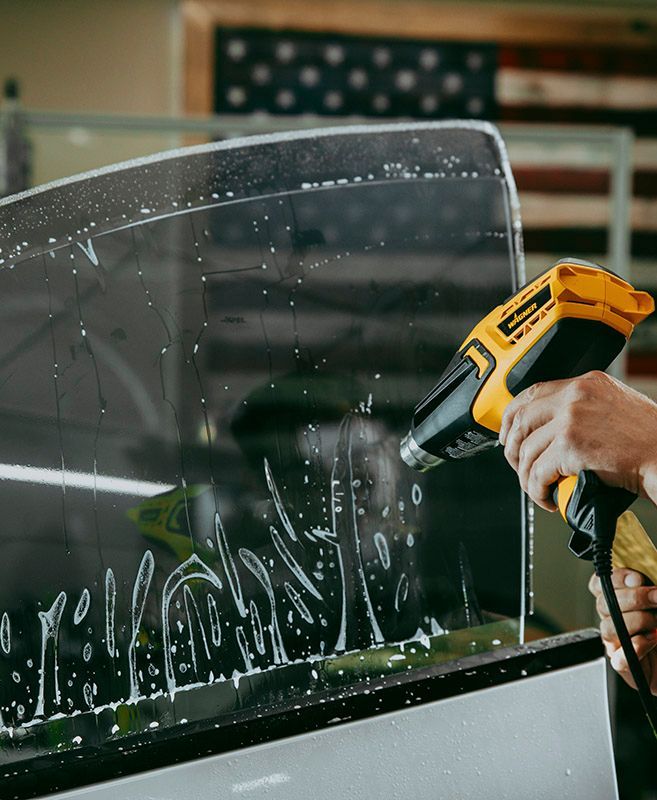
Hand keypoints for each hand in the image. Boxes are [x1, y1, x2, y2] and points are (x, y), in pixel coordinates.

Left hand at [498, 371, 656, 510]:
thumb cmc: (651, 440)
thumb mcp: (615, 407)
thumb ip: (584, 409)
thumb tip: (553, 428)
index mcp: (586, 383)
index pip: (533, 392)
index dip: (513, 416)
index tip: (508, 434)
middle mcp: (575, 396)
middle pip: (521, 420)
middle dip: (513, 449)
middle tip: (517, 466)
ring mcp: (571, 420)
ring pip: (527, 450)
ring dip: (526, 476)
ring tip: (537, 488)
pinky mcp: (571, 446)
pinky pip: (538, 471)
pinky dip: (536, 489)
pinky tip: (546, 497)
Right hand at [588, 567, 656, 692]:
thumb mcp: (656, 605)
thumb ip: (649, 592)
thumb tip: (638, 581)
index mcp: (616, 602)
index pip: (598, 584)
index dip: (614, 579)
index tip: (637, 579)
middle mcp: (611, 621)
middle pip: (604, 603)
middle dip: (635, 598)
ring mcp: (614, 643)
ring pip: (611, 627)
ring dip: (638, 622)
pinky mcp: (622, 665)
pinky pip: (620, 656)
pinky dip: (638, 646)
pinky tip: (652, 640)